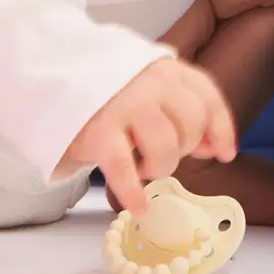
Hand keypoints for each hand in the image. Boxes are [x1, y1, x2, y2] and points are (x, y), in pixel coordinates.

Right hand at [63, 59, 236, 216]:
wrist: (48, 79)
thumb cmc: (106, 94)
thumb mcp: (149, 89)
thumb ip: (182, 108)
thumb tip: (215, 146)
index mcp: (164, 68)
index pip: (207, 95)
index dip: (221, 128)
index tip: (224, 153)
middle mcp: (148, 80)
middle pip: (191, 122)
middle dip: (184, 147)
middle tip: (163, 153)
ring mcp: (123, 104)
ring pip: (165, 146)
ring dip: (159, 166)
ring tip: (142, 165)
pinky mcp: (97, 130)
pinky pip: (124, 169)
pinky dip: (134, 193)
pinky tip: (138, 205)